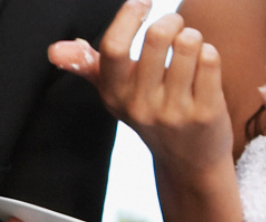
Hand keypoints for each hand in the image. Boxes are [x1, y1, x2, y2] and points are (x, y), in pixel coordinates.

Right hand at [48, 0, 231, 184]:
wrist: (187, 162)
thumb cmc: (152, 114)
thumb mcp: (116, 94)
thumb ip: (88, 66)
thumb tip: (54, 50)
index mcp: (115, 95)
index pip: (113, 47)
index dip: (130, 15)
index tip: (142, 4)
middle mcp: (140, 105)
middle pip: (158, 34)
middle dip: (172, 21)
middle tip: (174, 31)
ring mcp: (172, 111)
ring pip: (189, 42)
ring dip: (194, 39)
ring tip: (189, 56)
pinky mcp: (204, 113)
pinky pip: (210, 59)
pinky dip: (209, 57)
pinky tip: (203, 74)